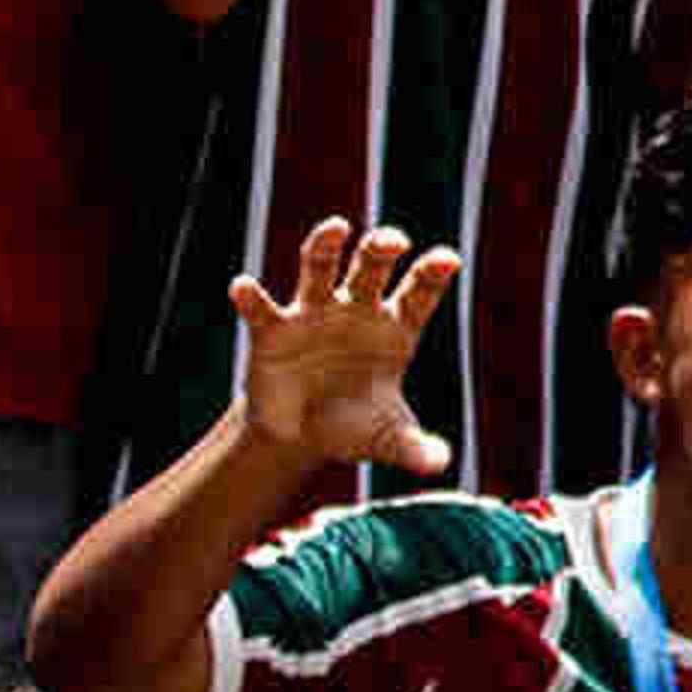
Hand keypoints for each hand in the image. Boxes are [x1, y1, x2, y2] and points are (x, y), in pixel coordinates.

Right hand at [230, 219, 460, 476]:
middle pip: (372, 268)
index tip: (449, 258)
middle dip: (381, 249)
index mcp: (395, 328)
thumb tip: (440, 464)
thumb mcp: (387, 438)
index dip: (433, 273)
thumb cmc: (355, 423)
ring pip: (320, 269)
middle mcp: (357, 309)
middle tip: (393, 240)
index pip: (419, 293)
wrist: (302, 434)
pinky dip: (252, 297)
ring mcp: (315, 314)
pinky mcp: (274, 330)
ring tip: (336, 227)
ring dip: (325, 246)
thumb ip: (414, 447)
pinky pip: (263, 309)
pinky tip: (243, 287)